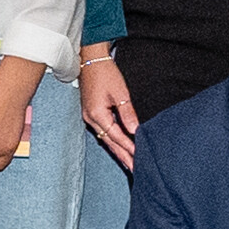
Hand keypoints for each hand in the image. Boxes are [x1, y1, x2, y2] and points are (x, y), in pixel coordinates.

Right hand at [80, 48, 138, 163]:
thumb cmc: (105, 72)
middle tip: (135, 169)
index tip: (139, 159)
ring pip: (105, 139)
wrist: (90, 59)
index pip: (116, 137)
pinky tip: (119, 147)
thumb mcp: (120, 92)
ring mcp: (89, 117)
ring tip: (129, 163)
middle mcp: (90, 119)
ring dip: (117, 151)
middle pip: (109, 143)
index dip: (129, 148)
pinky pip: (103, 132)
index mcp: (97, 114)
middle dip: (123, 157)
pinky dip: (112, 141)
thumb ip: (127, 113)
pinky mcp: (90, 114)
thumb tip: (135, 131)